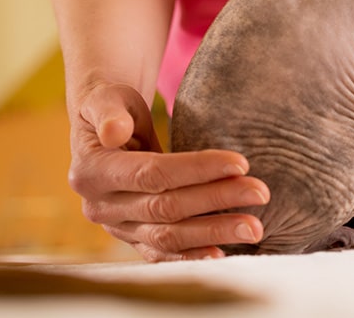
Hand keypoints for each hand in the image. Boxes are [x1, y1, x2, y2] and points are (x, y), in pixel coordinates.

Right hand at [67, 83, 269, 260]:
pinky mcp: (133, 238)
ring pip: (169, 235)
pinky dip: (193, 255)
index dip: (198, 170)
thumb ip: (109, 112)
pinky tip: (224, 253)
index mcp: (91, 172)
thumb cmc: (114, 106)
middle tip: (261, 193)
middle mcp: (100, 206)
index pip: (153, 174)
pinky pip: (163, 252)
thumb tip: (113, 132)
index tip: (241, 163)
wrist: (107, 129)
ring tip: (256, 227)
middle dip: (217, 200)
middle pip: (166, 207)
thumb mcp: (106, 98)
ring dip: (214, 232)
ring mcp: (116, 227)